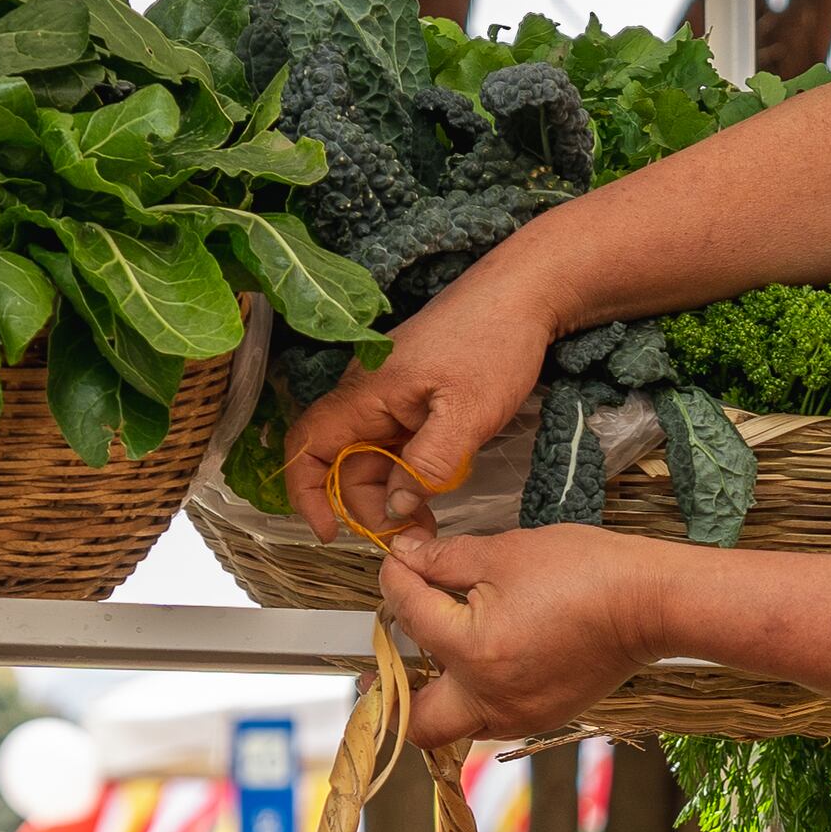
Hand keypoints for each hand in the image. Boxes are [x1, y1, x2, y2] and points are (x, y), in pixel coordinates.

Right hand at [285, 268, 568, 540]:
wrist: (524, 296)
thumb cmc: (494, 343)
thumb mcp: (468, 413)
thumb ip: (429, 464)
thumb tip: (396, 507)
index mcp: (365, 392)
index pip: (308, 446)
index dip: (306, 493)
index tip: (330, 533)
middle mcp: (366, 395)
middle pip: (343, 463)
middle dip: (368, 507)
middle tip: (412, 535)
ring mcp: (389, 397)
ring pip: (372, 459)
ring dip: (392, 496)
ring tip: (428, 522)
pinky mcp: (413, 400)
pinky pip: (396, 446)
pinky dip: (408, 475)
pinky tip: (435, 493)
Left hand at [380, 526, 671, 750]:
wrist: (652, 603)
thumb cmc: (585, 571)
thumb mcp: (504, 552)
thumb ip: (442, 560)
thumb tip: (404, 558)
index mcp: (473, 653)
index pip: (408, 616)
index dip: (394, 581)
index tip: (396, 562)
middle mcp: (490, 699)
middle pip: (415, 721)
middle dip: (393, 692)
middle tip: (386, 662)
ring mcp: (519, 716)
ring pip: (453, 724)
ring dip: (436, 695)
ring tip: (439, 654)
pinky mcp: (544, 717)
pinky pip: (490, 718)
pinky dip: (475, 695)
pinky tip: (482, 659)